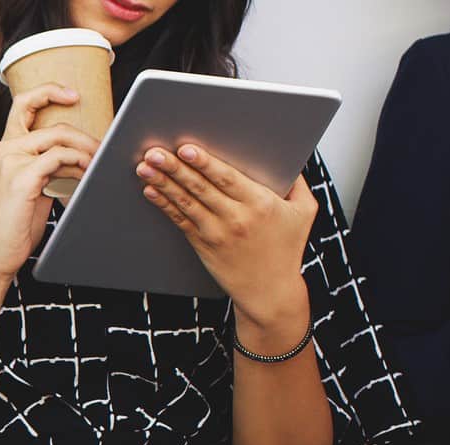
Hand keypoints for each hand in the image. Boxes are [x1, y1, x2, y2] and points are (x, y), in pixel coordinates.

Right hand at [0, 84, 99, 282]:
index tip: (72, 95)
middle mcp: (3, 150)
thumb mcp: (33, 185)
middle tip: (102, 147)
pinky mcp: (21, 178)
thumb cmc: (16, 223)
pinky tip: (87, 175)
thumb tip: (82, 153)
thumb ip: (48, 164)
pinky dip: (79, 163)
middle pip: (50, 123)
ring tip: (99, 164)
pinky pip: (59, 157)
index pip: (23, 105)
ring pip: (58, 137)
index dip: (48, 92)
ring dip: (86, 149)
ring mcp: (10, 162)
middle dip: (82, 133)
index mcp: (4, 149)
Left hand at [138, 144, 316, 327]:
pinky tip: (151, 191)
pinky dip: (164, 204)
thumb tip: (289, 159)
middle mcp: (236, 217)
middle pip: (200, 187)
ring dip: (163, 183)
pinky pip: (180, 220)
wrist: (270, 291)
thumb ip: (298, 184)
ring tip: (145, 168)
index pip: (227, 178)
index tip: (186, 149)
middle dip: (175, 168)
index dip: (204, 163)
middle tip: (154, 153)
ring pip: (185, 202)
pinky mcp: (202, 244)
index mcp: (261, 204)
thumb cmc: (287, 249)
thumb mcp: (304, 212)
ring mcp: (216, 232)